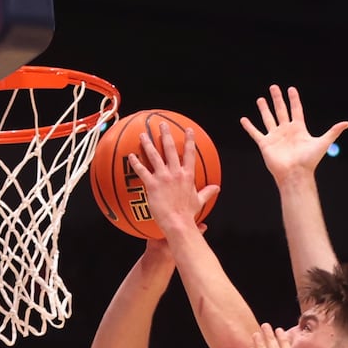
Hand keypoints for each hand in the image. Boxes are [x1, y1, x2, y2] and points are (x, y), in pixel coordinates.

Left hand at [126, 120, 218, 236]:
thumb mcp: (199, 201)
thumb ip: (207, 192)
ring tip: (143, 134)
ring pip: (154, 156)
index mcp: (187, 175)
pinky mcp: (152, 185)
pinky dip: (136, 163)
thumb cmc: (188, 214)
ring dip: (148, 143)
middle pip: (169, 149)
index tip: (188, 130)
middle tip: (162, 124)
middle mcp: (175, 172)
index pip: (189, 153)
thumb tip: (217, 188)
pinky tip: (130, 156)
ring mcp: (163, 177)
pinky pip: (142, 171)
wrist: (178, 223)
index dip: (189, 140)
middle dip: (165, 134)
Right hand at [240, 85, 347, 181]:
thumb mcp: (323, 143)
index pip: (296, 110)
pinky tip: (244, 119)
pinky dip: (249, 127)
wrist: (295, 174)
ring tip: (260, 98)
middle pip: (281, 110)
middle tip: (274, 87)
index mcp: (298, 129)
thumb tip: (347, 123)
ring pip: (268, 118)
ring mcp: (275, 137)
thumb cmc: (309, 161)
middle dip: (277, 98)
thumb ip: (333, 132)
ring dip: (264, 108)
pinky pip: (255, 133)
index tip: (291, 89)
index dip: (294, 99)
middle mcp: (286, 131)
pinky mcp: (265, 144)